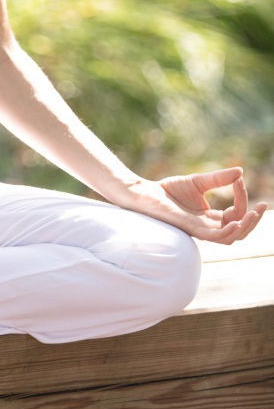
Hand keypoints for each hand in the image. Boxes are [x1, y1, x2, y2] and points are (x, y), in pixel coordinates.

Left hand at [114, 167, 268, 243]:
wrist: (146, 193)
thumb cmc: (168, 190)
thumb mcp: (199, 181)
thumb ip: (219, 179)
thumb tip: (241, 172)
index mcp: (210, 218)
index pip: (236, 213)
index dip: (242, 198)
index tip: (239, 179)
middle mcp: (208, 227)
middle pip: (239, 231)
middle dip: (254, 220)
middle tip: (264, 206)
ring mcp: (200, 230)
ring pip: (231, 237)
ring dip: (246, 226)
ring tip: (254, 213)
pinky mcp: (191, 229)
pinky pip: (215, 237)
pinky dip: (228, 230)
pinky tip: (236, 219)